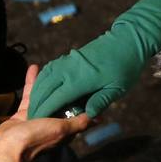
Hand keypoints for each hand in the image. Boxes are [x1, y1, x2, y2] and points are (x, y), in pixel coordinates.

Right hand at [0, 65, 89, 161]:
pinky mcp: (23, 112)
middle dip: (64, 84)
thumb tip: (98, 118)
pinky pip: (30, 94)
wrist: (7, 149)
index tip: (85, 78)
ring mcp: (38, 115)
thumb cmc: (36, 140)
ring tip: (53, 63)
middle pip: (60, 99)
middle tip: (70, 66)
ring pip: (46, 94)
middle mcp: (53, 120)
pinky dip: (32, 81)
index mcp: (64, 126)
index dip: (80, 94)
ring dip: (48, 80)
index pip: (75, 107)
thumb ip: (78, 123)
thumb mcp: (61, 130)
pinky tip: (33, 67)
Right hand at [27, 0, 160, 119]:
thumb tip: (86, 116)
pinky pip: (51, 69)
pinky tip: (43, 86)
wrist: (128, 39)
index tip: (36, 122)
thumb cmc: (126, 66)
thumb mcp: (117, 89)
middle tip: (32, 117)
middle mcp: (70, 69)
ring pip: (46, 77)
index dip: (44, 110)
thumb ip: (100, 102)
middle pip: (45, 87)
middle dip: (36, 102)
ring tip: (34, 104)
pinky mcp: (71, 56)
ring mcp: (69, 61)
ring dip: (38, 90)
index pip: (55, 98)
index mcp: (80, 80)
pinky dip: (44, 78)